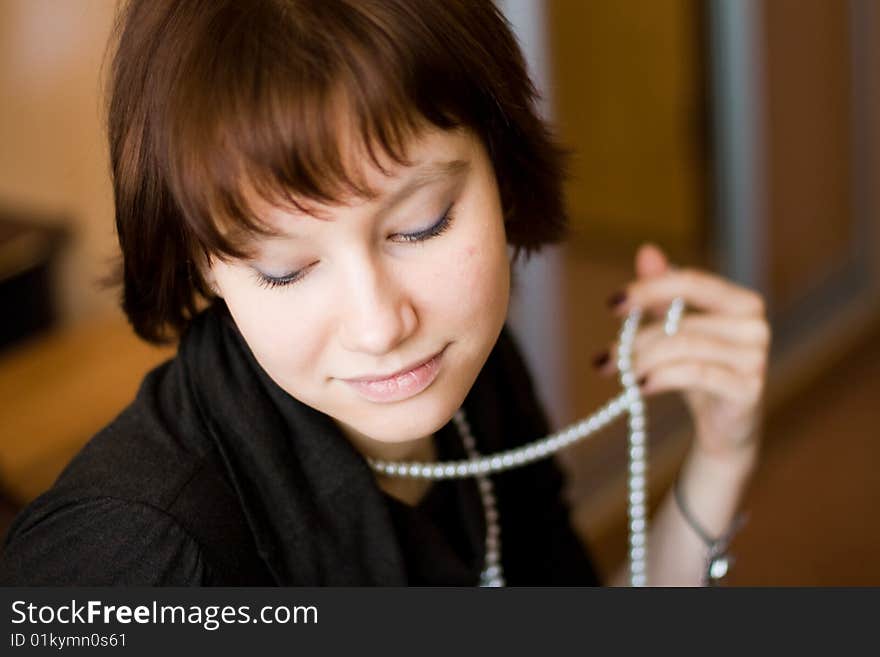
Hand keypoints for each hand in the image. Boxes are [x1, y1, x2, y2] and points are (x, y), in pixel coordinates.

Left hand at [594, 243, 770, 464]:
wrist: (724, 429)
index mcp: (741, 302)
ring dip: (642, 361)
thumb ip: (664, 293)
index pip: (691, 282)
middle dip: (635, 341)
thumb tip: (647, 251)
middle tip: (605, 360)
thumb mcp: (678, 330)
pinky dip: (661, 377)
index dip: (649, 289)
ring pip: (684, 347)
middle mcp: (755, 325)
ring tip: (621, 375)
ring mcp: (756, 358)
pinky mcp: (748, 389)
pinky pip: (696, 373)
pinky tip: (639, 386)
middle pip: (679, 322)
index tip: (612, 305)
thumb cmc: (701, 372)